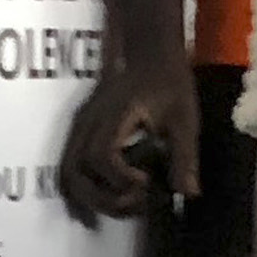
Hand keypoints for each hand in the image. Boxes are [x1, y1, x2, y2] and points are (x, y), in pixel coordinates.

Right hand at [56, 27, 200, 220]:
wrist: (149, 50)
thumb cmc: (169, 81)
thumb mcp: (184, 117)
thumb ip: (184, 156)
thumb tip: (188, 194)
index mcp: (114, 115)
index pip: (102, 155)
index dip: (121, 178)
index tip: (147, 182)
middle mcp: (89, 123)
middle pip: (76, 172)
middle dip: (103, 199)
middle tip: (136, 202)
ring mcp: (80, 129)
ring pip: (68, 174)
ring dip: (91, 200)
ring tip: (122, 206)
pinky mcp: (80, 135)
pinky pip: (70, 169)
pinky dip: (84, 192)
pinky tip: (104, 204)